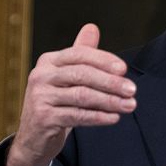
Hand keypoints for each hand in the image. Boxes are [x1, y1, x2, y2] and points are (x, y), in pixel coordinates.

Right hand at [5, 23, 135, 165]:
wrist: (33, 137)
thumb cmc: (54, 103)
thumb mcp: (66, 77)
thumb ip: (80, 54)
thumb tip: (92, 28)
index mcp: (48, 61)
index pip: (79, 54)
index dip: (103, 60)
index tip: (124, 69)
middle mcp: (41, 76)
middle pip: (82, 74)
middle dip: (111, 82)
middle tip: (132, 90)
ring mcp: (40, 97)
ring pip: (82, 95)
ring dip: (110, 101)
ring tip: (129, 105)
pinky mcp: (43, 118)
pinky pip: (77, 115)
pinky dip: (99, 117)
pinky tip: (114, 117)